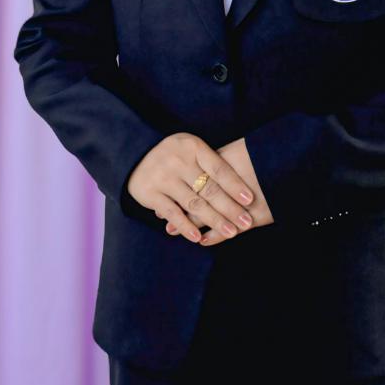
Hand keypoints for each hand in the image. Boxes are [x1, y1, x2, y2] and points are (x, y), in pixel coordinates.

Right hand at [125, 132, 258, 243]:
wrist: (134, 152)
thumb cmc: (173, 152)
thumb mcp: (190, 147)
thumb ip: (210, 161)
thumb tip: (240, 183)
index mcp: (193, 147)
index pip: (218, 169)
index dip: (235, 184)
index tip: (250, 199)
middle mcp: (179, 162)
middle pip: (209, 189)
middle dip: (230, 207)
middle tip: (246, 222)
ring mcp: (163, 178)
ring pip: (194, 203)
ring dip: (214, 220)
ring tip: (231, 232)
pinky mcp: (149, 193)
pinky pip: (172, 212)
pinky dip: (185, 226)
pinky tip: (198, 237)